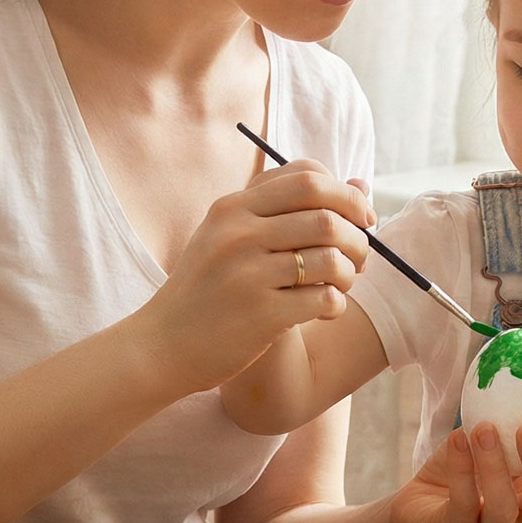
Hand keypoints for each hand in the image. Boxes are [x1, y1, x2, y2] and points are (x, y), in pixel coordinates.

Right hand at [138, 159, 374, 395]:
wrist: (161, 345)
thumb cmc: (206, 289)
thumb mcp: (230, 237)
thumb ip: (286, 210)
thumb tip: (360, 185)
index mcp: (233, 208)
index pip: (306, 177)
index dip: (345, 194)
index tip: (359, 216)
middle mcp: (239, 234)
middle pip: (327, 215)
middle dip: (357, 235)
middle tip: (359, 256)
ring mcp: (249, 274)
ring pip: (332, 258)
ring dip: (350, 273)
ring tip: (340, 285)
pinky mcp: (262, 314)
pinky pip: (325, 299)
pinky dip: (336, 305)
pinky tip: (323, 310)